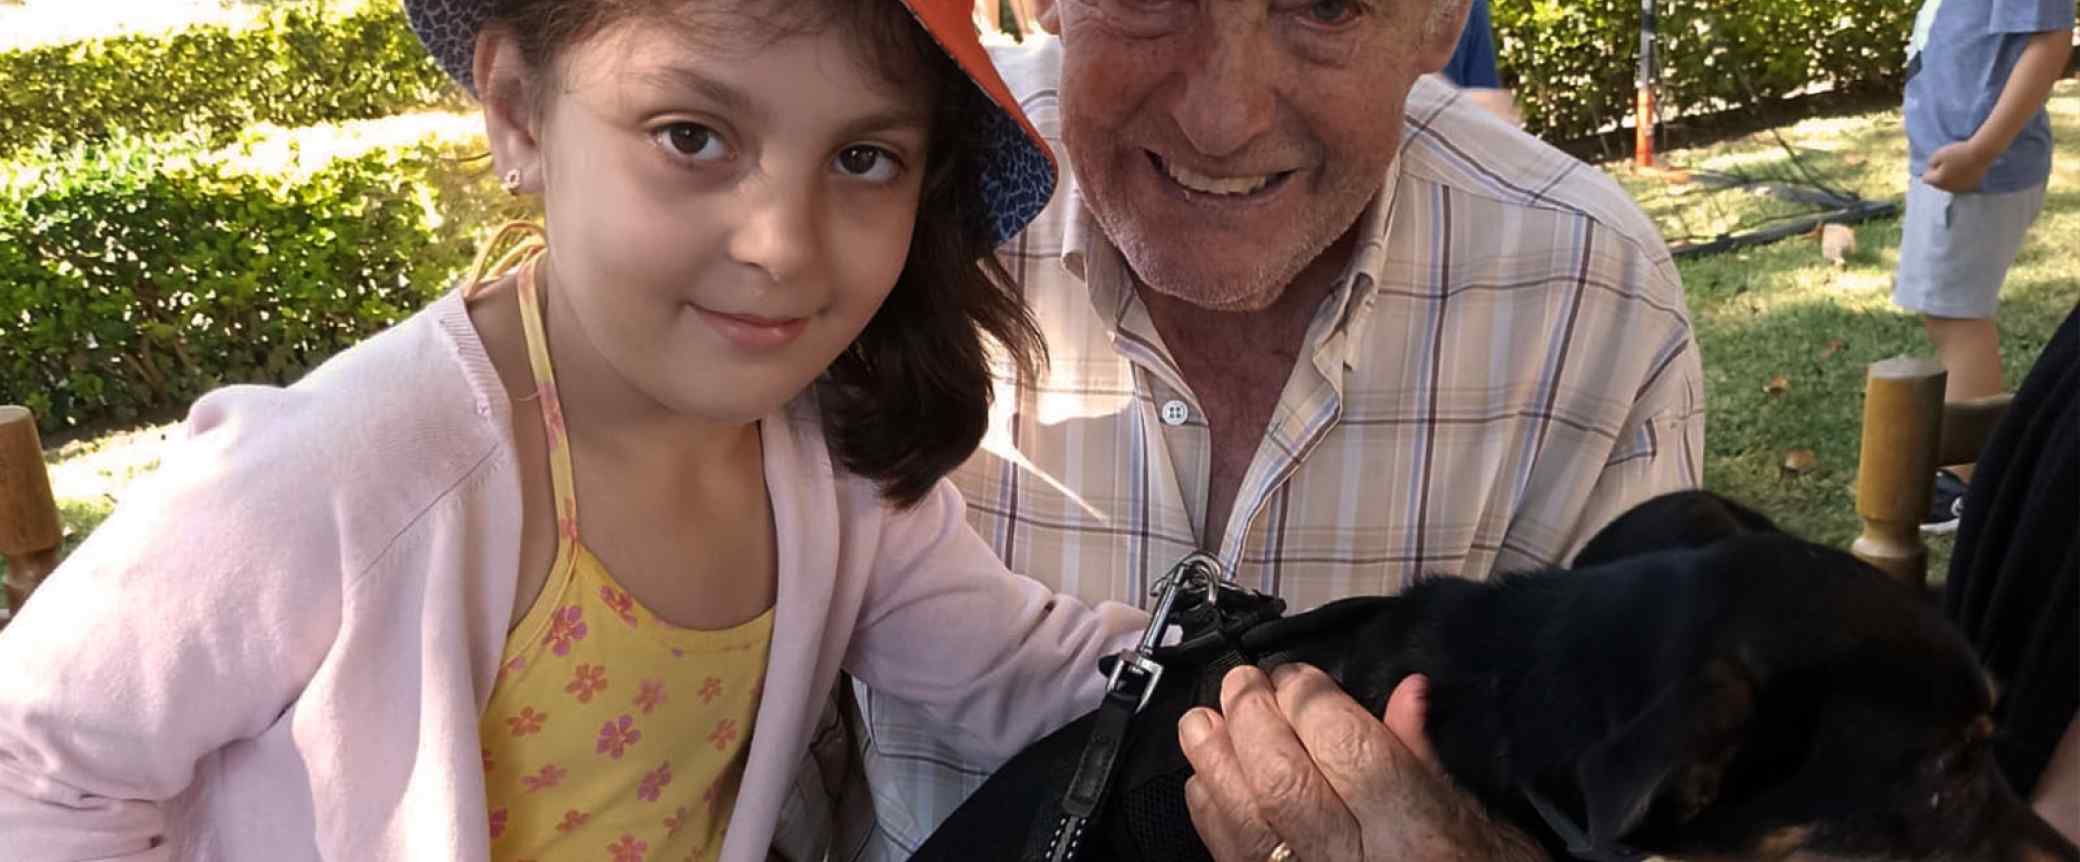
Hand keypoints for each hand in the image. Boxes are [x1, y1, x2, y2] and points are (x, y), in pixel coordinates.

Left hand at [1178, 665, 1543, 860]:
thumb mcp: (1489, 830)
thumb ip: (1432, 764)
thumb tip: (1408, 691)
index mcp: (1417, 835)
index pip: (1349, 749)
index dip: (1310, 699)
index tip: (1297, 674)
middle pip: (1284, 779)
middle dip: (1253, 718)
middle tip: (1243, 681)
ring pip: (1246, 819)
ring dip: (1215, 760)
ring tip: (1203, 718)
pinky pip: (1233, 856)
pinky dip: (1212, 813)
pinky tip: (1205, 780)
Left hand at [1922, 140, 1994, 192]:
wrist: (1981, 153)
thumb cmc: (1959, 152)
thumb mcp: (1939, 154)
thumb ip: (1931, 163)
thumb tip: (1930, 169)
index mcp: (1939, 181)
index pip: (1926, 179)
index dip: (1930, 169)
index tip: (1938, 161)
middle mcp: (1948, 188)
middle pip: (1937, 184)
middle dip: (1938, 175)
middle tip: (1948, 162)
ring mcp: (1960, 188)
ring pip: (1949, 185)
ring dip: (1949, 178)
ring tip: (1956, 165)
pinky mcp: (1970, 186)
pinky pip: (1960, 184)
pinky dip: (1960, 178)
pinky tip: (1964, 169)